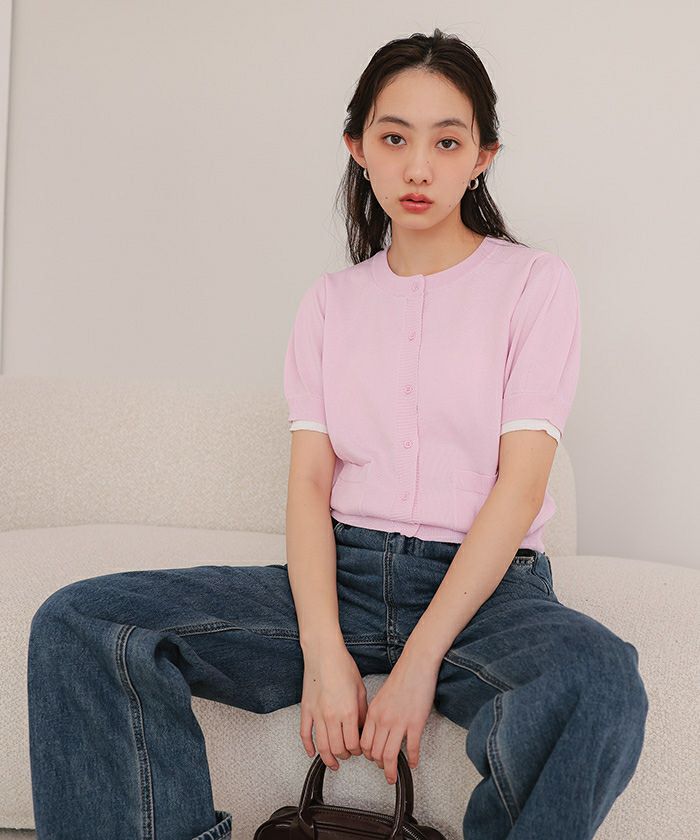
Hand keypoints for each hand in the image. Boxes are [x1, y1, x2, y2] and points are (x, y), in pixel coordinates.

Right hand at [300, 642, 367, 771]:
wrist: (324, 654)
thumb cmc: (342, 666)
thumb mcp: (360, 689)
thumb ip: (362, 711)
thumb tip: (362, 728)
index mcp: (348, 711)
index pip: (353, 744)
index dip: (358, 751)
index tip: (359, 750)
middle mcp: (332, 716)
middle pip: (338, 749)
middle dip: (345, 755)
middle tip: (348, 754)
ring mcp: (317, 714)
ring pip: (321, 746)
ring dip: (328, 758)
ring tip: (333, 762)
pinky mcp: (306, 710)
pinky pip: (305, 734)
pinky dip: (308, 747)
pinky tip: (312, 753)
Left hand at [360, 647, 438, 783]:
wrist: (416, 665)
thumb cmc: (401, 678)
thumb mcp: (381, 697)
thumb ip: (377, 714)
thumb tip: (376, 730)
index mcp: (373, 712)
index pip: (364, 743)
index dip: (367, 755)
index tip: (372, 759)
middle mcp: (383, 719)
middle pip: (375, 752)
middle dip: (379, 765)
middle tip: (384, 769)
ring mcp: (399, 722)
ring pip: (389, 755)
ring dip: (391, 769)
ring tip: (393, 774)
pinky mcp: (415, 723)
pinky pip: (412, 748)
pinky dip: (412, 759)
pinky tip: (413, 763)